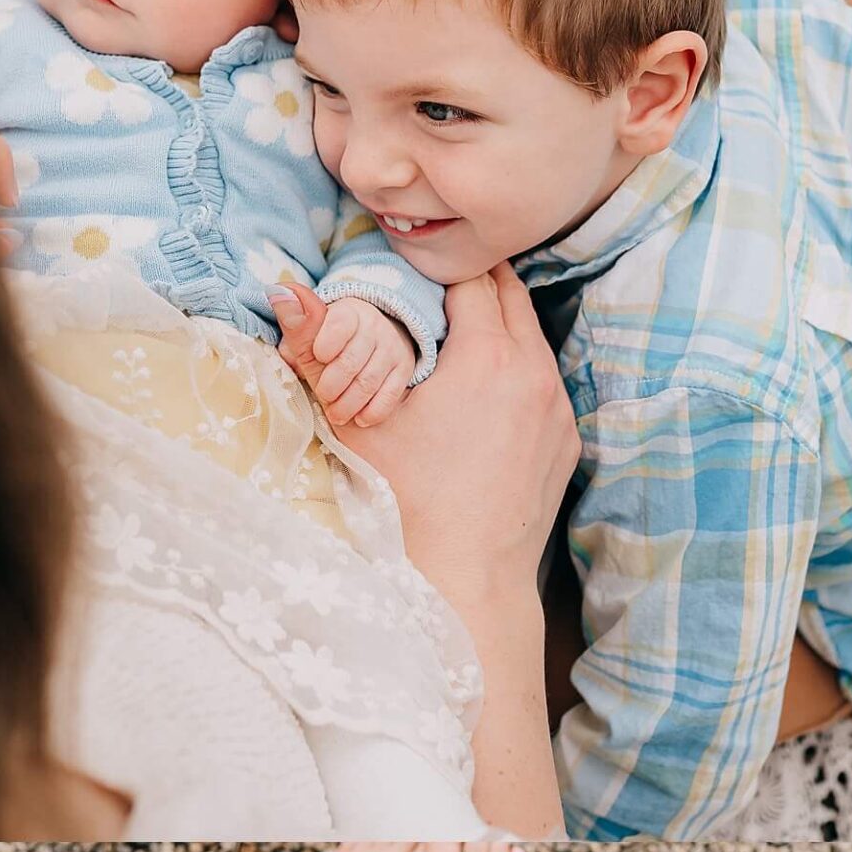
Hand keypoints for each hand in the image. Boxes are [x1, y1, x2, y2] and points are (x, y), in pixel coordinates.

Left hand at [272, 288, 415, 428]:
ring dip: (348, 404)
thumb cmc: (328, 349)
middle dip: (332, 385)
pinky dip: (372, 411)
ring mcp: (392, 348)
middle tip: (324, 395)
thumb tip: (277, 292)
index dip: (326, 344)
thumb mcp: (308, 339)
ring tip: (336, 413)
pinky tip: (359, 417)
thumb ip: (294, 321)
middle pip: (352, 360)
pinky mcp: (404, 369)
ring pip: (369, 381)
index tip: (319, 356)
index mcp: (347, 312)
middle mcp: (374, 326)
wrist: (366, 354)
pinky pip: (390, 395)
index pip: (340, 324)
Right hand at [312, 264, 575, 609]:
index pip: (470, 275)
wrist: (467, 580)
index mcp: (488, 356)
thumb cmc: (405, 504)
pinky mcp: (566, 440)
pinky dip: (517, 373)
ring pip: (532, 336)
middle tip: (428, 297)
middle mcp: (535, 372)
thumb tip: (285, 289)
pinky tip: (483, 396)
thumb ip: (317, 347)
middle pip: (510, 292)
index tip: (407, 280)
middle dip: (471, 286)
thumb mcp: (355, 421)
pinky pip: (544, 383)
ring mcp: (558, 408)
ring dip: (498, 327)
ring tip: (453, 342)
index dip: (435, 271)